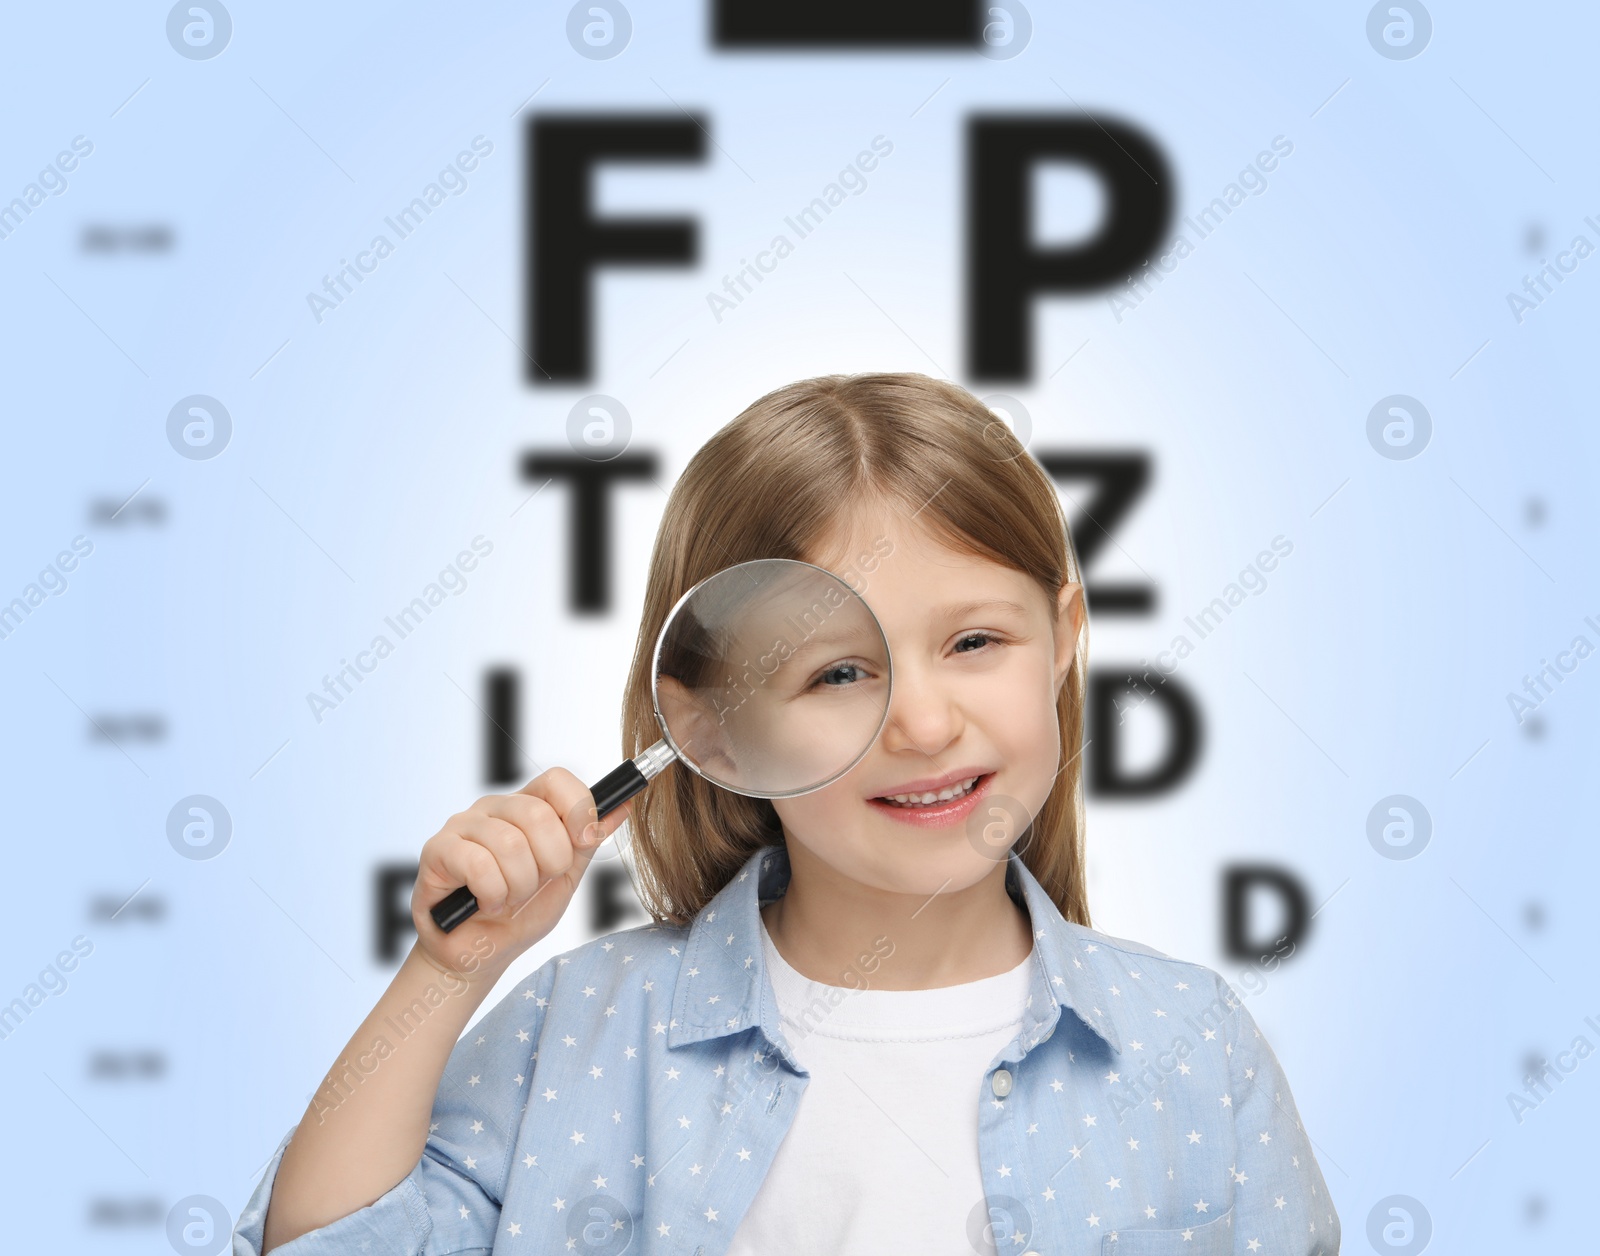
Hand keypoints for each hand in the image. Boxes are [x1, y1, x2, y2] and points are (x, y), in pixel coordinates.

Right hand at [410, 768, 632, 979]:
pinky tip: (485, 903)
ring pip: (510, 843)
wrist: (479, 953)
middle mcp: (494, 808)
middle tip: (535, 885)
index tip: (583, 841)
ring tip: (508, 899)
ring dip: (519, 886)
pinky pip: (479, 864)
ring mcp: (462, 824)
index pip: (556, 780)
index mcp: (527, 807)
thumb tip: (622, 807)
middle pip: (538, 814)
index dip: (577, 808)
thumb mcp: (565, 878)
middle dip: (550, 863)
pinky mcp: (437, 849)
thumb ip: (589, 841)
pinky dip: (491, 894)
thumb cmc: (520, 914)